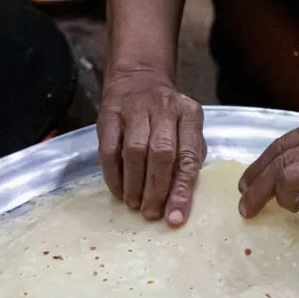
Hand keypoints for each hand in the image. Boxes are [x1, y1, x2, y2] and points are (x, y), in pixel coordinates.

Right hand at [97, 67, 205, 224]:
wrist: (137, 79)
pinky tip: (118, 190)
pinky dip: (113, 175)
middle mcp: (164, 108)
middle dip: (156, 189)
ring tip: (134, 204)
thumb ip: (188, 158)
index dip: (182, 191)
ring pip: (135, 152)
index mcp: (189, 114)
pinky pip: (109, 150)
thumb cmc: (167, 116)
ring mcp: (134, 109)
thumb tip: (180, 200)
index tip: (175, 218)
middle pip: (161, 153)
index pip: (189, 157)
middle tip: (150, 213)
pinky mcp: (109, 114)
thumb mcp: (186, 129)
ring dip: (134, 184)